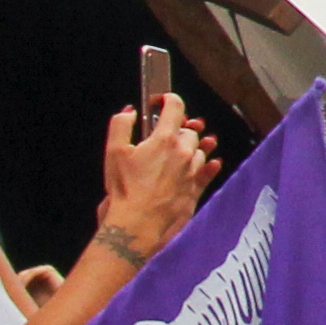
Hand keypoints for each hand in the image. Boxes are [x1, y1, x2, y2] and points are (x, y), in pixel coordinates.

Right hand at [97, 100, 215, 257]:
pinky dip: (209, 165)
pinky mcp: (197, 189)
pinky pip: (209, 171)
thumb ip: (121, 125)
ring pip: (199, 150)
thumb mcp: (114, 152)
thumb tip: (130, 111)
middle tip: (164, 136)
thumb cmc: (125, 189)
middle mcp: (184, 152)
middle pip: (189, 131)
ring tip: (179, 152)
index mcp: (165, 139)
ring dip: (191, 148)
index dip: (169, 100)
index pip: (176, 107)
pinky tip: (211, 163)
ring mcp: (193, 171)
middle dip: (177, 130)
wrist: (138, 224)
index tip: (162, 101)